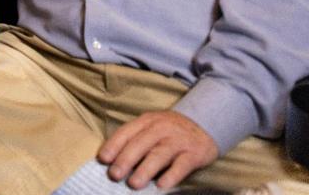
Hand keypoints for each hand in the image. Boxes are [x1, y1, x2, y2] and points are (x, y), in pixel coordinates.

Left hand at [97, 111, 218, 189]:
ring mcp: (178, 140)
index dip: (114, 145)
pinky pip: (182, 165)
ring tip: (134, 184)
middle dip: (126, 159)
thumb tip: (114, 162)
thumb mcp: (152, 127)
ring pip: (159, 154)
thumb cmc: (170, 131)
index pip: (127, 132)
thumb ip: (136, 140)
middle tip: (114, 175)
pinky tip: (162, 186)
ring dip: (145, 169)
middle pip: (141, 144)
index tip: (103, 159)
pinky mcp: (194, 153)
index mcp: (147, 121)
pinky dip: (171, 175)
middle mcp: (161, 128)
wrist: (205, 123)